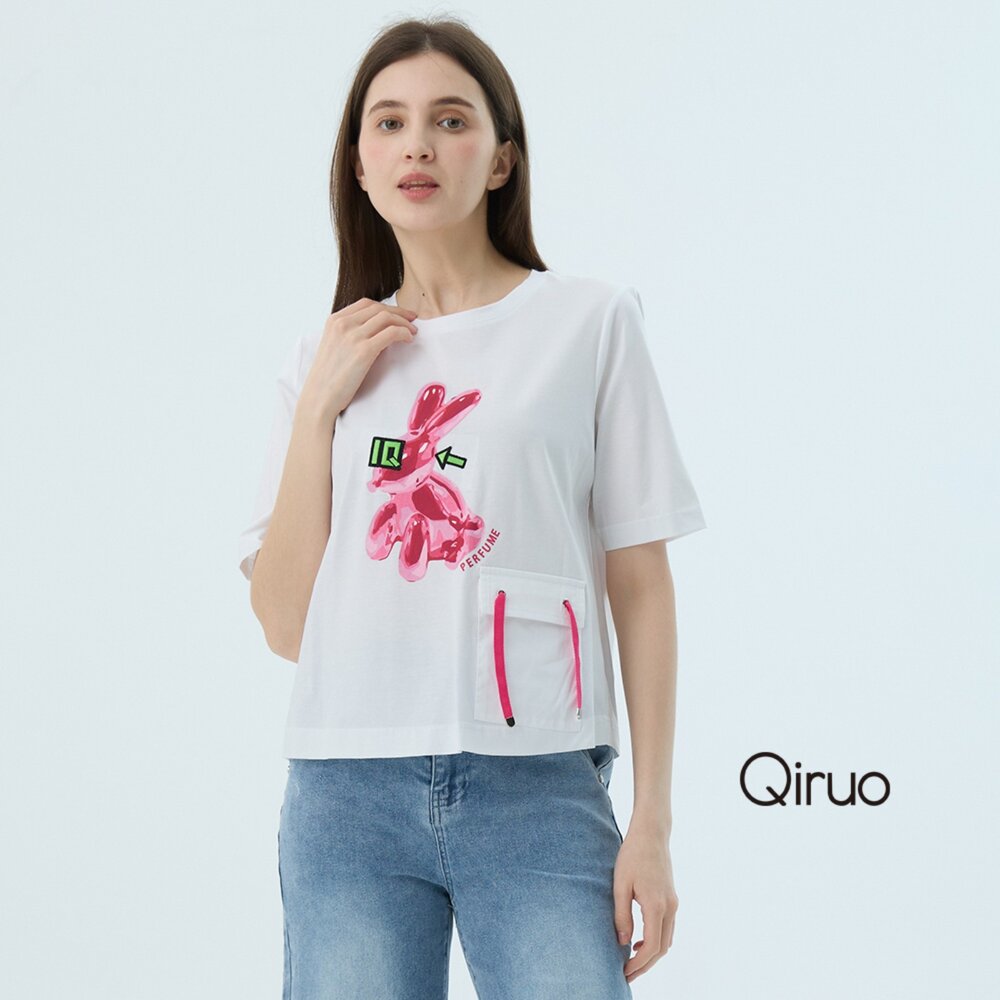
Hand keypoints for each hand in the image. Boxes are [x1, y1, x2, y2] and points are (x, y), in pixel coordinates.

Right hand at [300, 299, 419, 423]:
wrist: (319, 397)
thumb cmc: (328, 378)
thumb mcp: (333, 346)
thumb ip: (349, 334)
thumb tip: (375, 331)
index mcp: (334, 321)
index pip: (366, 304)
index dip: (387, 307)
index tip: (399, 314)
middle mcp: (343, 324)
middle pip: (378, 308)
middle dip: (399, 312)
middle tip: (412, 320)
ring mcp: (353, 336)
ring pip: (387, 318)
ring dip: (404, 323)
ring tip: (412, 332)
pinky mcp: (364, 350)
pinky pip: (392, 333)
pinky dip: (404, 333)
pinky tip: (408, 339)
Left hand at [613, 828, 677, 984]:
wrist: (651, 833)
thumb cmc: (632, 855)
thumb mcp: (621, 884)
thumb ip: (622, 915)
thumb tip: (624, 943)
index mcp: (657, 905)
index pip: (652, 946)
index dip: (639, 964)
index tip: (624, 972)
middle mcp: (670, 907)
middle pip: (662, 948)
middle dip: (645, 965)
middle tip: (626, 974)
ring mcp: (674, 903)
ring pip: (667, 939)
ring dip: (652, 954)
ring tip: (630, 961)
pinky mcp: (672, 898)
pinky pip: (667, 928)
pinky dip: (656, 940)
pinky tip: (639, 941)